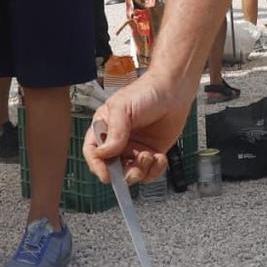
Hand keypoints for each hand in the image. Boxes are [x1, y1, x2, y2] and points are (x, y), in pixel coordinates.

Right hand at [83, 70, 195, 185]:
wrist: (174, 90)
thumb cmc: (145, 92)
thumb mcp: (123, 107)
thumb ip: (114, 131)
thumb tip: (104, 154)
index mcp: (104, 129)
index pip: (92, 152)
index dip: (97, 166)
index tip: (106, 175)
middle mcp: (117, 142)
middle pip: (111, 168)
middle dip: (122, 174)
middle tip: (134, 168)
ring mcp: (135, 150)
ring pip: (131, 174)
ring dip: (141, 171)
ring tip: (149, 156)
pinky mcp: (152, 154)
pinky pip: (150, 173)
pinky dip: (156, 170)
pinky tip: (160, 157)